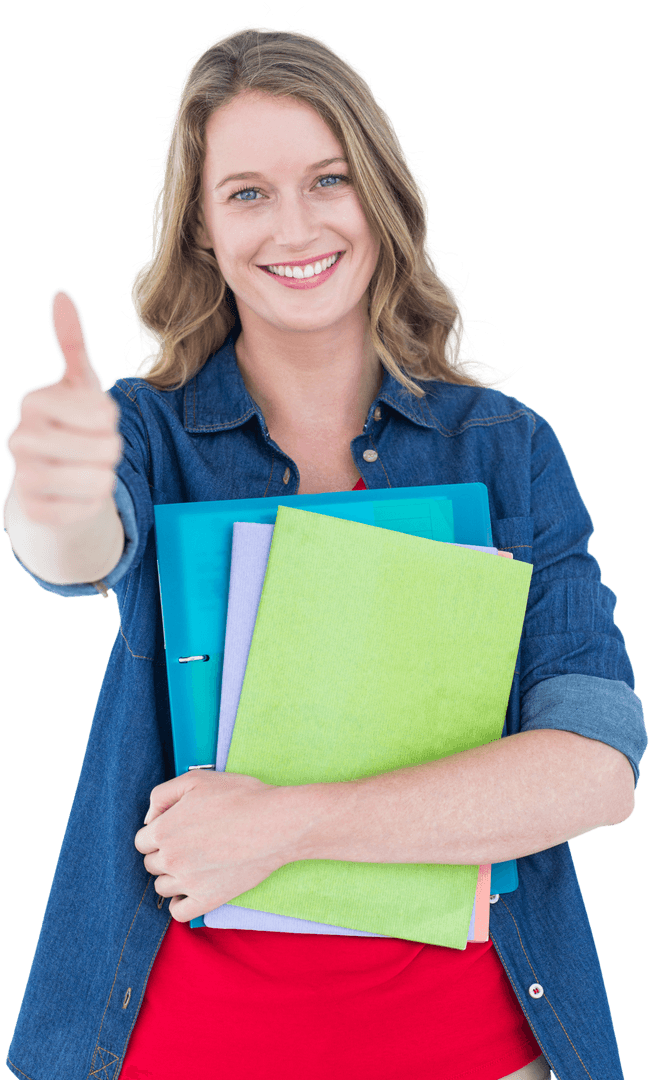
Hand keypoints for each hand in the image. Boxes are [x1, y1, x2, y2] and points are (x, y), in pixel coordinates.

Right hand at [4, 288, 121, 527]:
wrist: (47, 485)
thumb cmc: (70, 427)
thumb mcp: (77, 386)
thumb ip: (72, 342)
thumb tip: (61, 294)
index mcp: (33, 402)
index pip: (104, 413)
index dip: (111, 421)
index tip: (92, 422)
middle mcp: (19, 437)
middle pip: (107, 447)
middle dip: (110, 452)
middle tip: (90, 451)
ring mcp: (22, 476)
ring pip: (100, 481)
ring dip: (104, 480)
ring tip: (85, 472)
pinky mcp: (32, 511)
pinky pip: (87, 509)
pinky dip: (91, 505)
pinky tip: (74, 497)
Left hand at [134, 770, 302, 923]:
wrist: (274, 823)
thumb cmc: (238, 796)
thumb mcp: (195, 780)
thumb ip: (161, 795)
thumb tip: (150, 819)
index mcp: (163, 830)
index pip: (142, 841)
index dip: (157, 833)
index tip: (175, 829)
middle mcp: (170, 858)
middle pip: (151, 864)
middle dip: (165, 853)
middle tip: (189, 843)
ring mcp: (188, 882)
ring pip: (162, 887)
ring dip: (172, 876)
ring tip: (194, 863)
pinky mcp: (207, 899)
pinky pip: (178, 912)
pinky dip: (180, 903)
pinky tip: (191, 889)